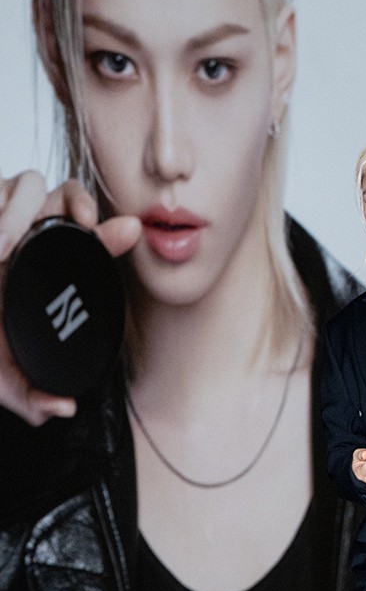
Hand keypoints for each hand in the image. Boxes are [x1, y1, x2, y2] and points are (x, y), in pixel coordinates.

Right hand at [0, 171, 140, 425]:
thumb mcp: (2, 378)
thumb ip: (32, 397)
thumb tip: (65, 407)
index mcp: (43, 271)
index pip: (85, 240)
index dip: (109, 231)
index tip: (127, 232)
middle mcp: (24, 239)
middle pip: (65, 196)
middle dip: (77, 202)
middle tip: (82, 225)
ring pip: (30, 183)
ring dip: (24, 208)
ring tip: (6, 246)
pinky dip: (0, 209)